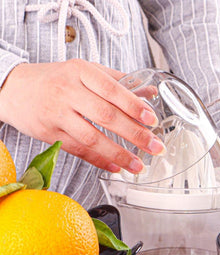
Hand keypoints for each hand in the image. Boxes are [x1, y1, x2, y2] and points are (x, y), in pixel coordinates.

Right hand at [0, 59, 164, 172]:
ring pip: (92, 138)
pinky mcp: (50, 133)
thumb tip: (150, 94)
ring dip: (119, 154)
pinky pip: (78, 150)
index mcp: (81, 72)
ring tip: (138, 165)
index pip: (112, 89)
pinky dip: (99, 160)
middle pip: (106, 116)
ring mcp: (57, 114)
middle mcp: (68, 91)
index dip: (134, 106)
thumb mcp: (86, 71)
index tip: (152, 120)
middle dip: (135, 134)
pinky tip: (115, 167)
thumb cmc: (56, 79)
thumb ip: (118, 82)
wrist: (13, 88)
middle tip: (155, 147)